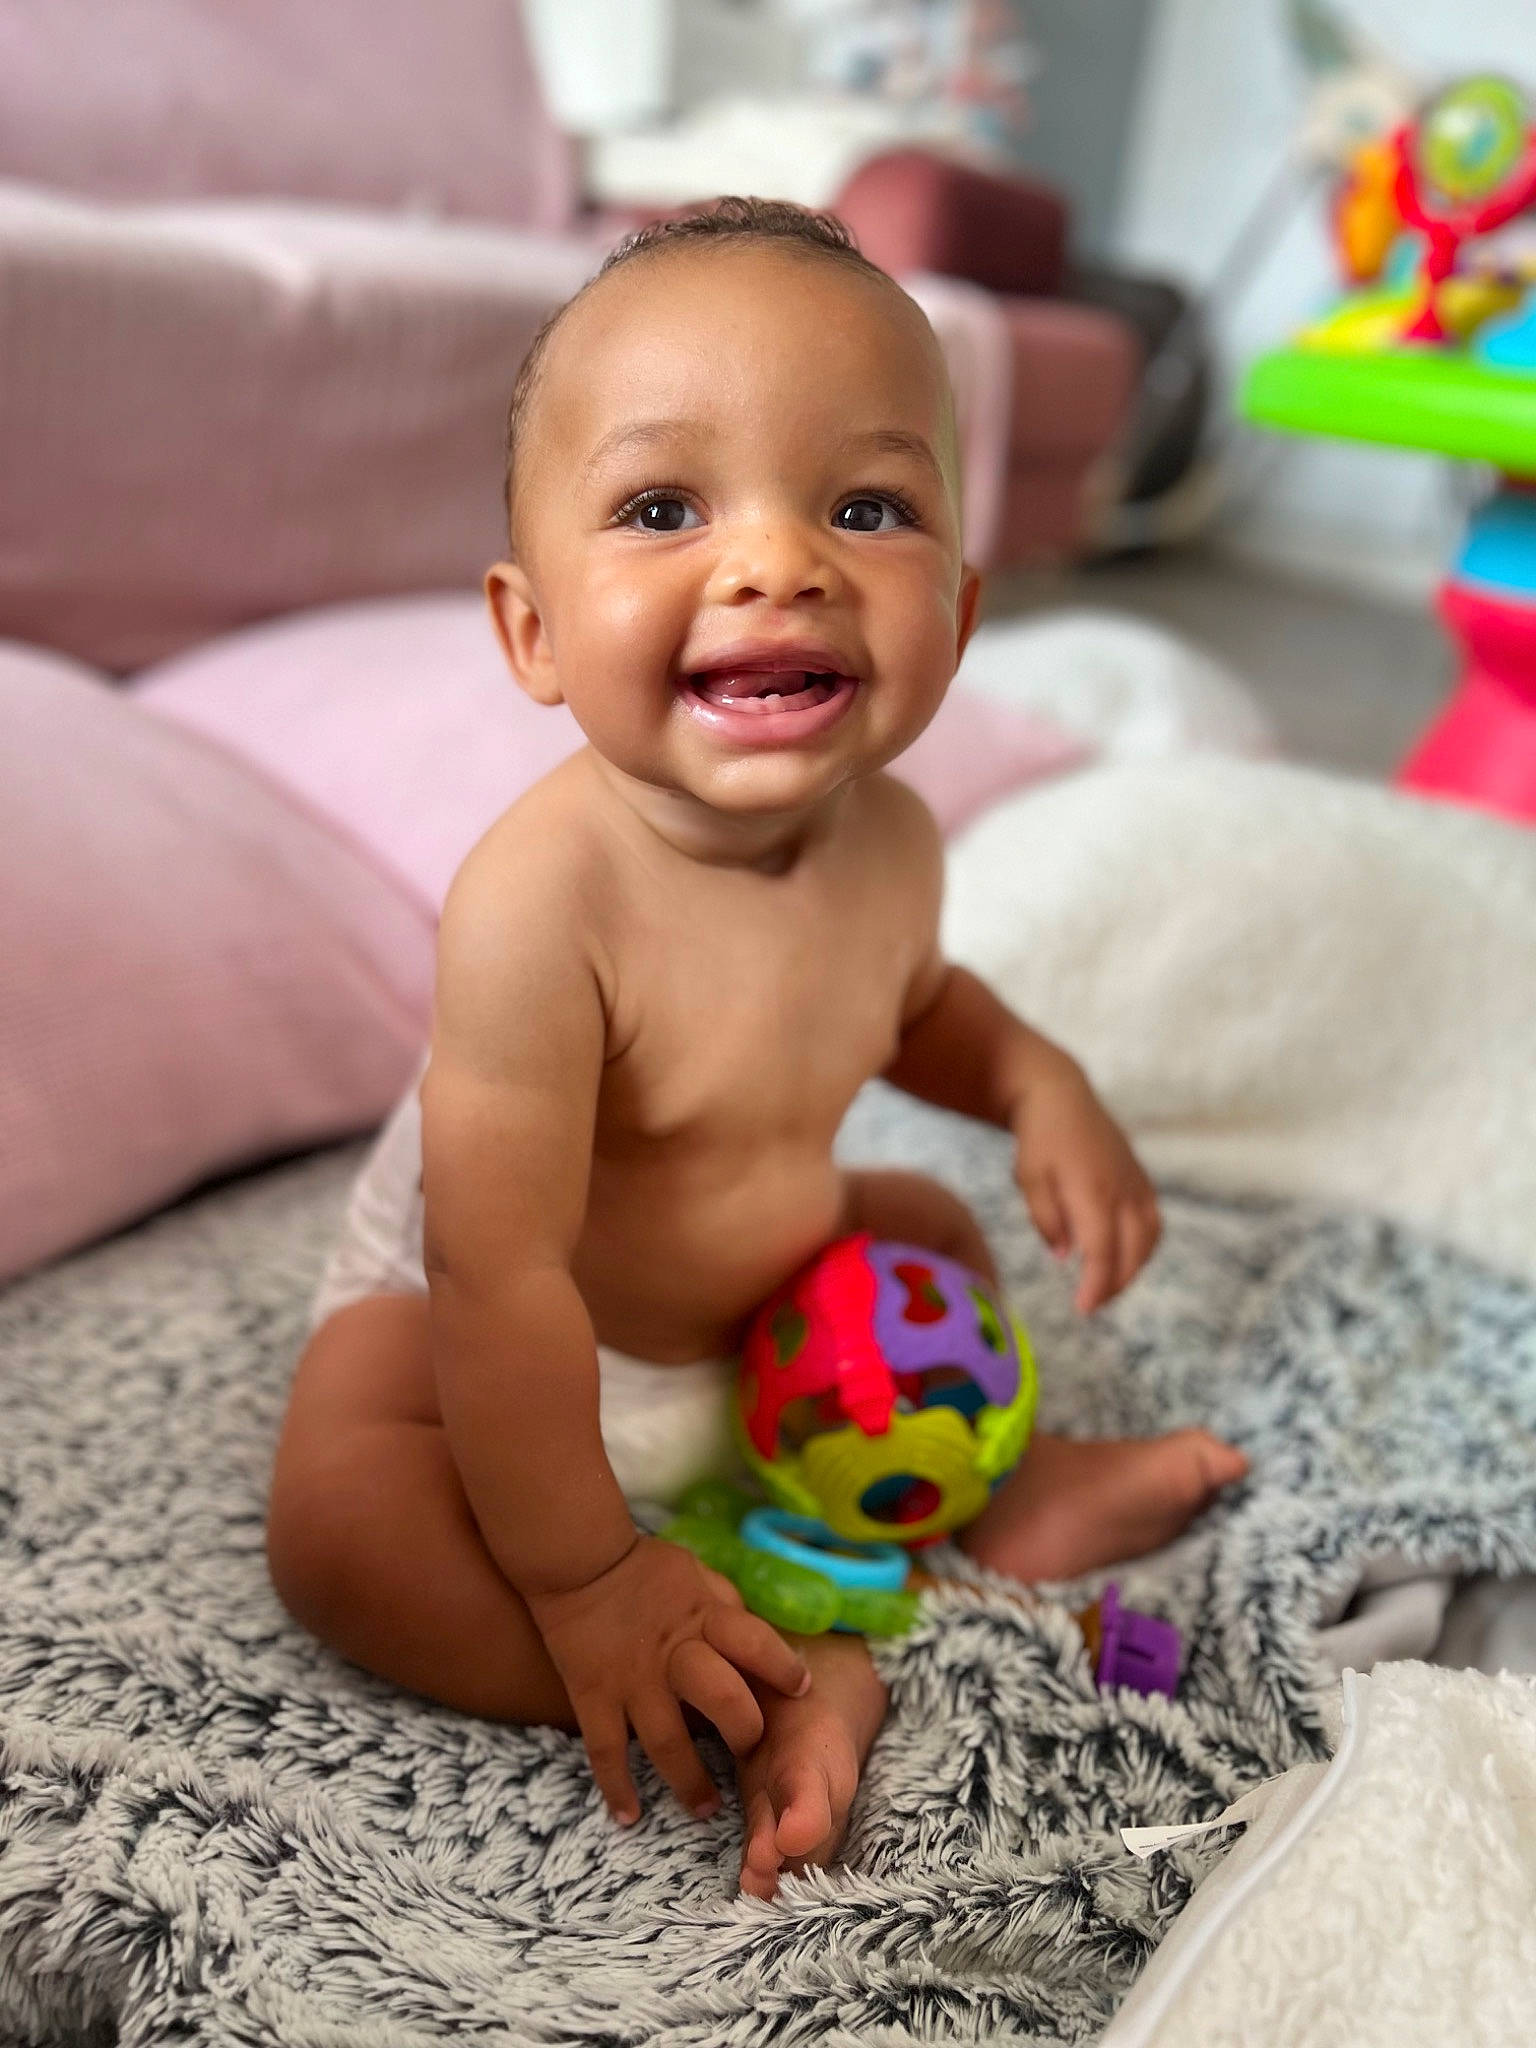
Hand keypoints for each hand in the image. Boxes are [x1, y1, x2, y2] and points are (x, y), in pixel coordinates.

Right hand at [527, 1534, 809, 1824]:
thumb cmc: (646, 1569)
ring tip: (705, 1809)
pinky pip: (605, 1751)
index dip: (783, 1667)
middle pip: (720, 1700)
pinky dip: (616, 1788)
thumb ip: (726, 1611)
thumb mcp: (698, 1576)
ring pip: (666, 1743)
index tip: (801, 1689)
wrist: (577, 1561)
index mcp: (704, 1617)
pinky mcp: (592, 1697)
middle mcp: (672, 1654)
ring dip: (689, 1782)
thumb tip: (756, 1647)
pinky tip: (628, 1817)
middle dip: (743, 1732)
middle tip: (749, 1750)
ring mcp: (631, 1681)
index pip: (754, 1643)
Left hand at [1012, 1053, 1160, 1312]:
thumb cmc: (1038, 1138)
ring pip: (1150, 1237)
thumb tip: (1066, 1256)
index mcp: (1092, 1190)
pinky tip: (1123, 1256)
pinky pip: (1153, 1220)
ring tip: (1107, 1285)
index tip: (1083, 1309)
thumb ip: (1046, 1219)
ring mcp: (1136, 1181)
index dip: (1097, 1285)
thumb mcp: (1028, 1178)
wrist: (1060, 1095)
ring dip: (1133, 1267)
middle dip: (1115, 1284)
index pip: (1103, 1251)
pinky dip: (1143, 1245)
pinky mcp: (1141, 1177)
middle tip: (1091, 1304)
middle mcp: (1122, 1188)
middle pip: (1133, 1250)